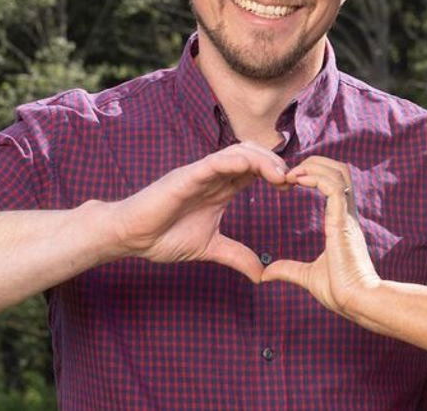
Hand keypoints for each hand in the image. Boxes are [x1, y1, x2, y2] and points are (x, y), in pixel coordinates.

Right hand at [114, 141, 287, 281]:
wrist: (131, 237)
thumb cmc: (163, 236)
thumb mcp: (210, 248)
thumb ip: (236, 256)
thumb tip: (260, 274)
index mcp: (221, 189)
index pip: (256, 171)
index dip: (278, 174)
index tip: (295, 187)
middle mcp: (214, 176)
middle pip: (253, 155)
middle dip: (277, 163)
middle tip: (295, 180)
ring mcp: (200, 173)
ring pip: (238, 152)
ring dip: (263, 159)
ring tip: (281, 176)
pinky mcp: (186, 176)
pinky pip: (215, 161)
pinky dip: (236, 160)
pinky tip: (252, 168)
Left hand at [261, 156, 380, 315]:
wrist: (357, 302)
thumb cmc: (341, 291)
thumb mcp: (307, 277)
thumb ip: (288, 270)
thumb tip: (266, 273)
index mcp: (340, 222)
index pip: (334, 183)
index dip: (314, 174)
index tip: (289, 180)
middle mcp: (346, 214)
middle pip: (340, 169)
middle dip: (315, 162)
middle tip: (289, 172)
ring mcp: (346, 216)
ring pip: (338, 172)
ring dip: (313, 166)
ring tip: (291, 174)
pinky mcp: (343, 222)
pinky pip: (333, 187)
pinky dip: (316, 178)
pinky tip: (297, 181)